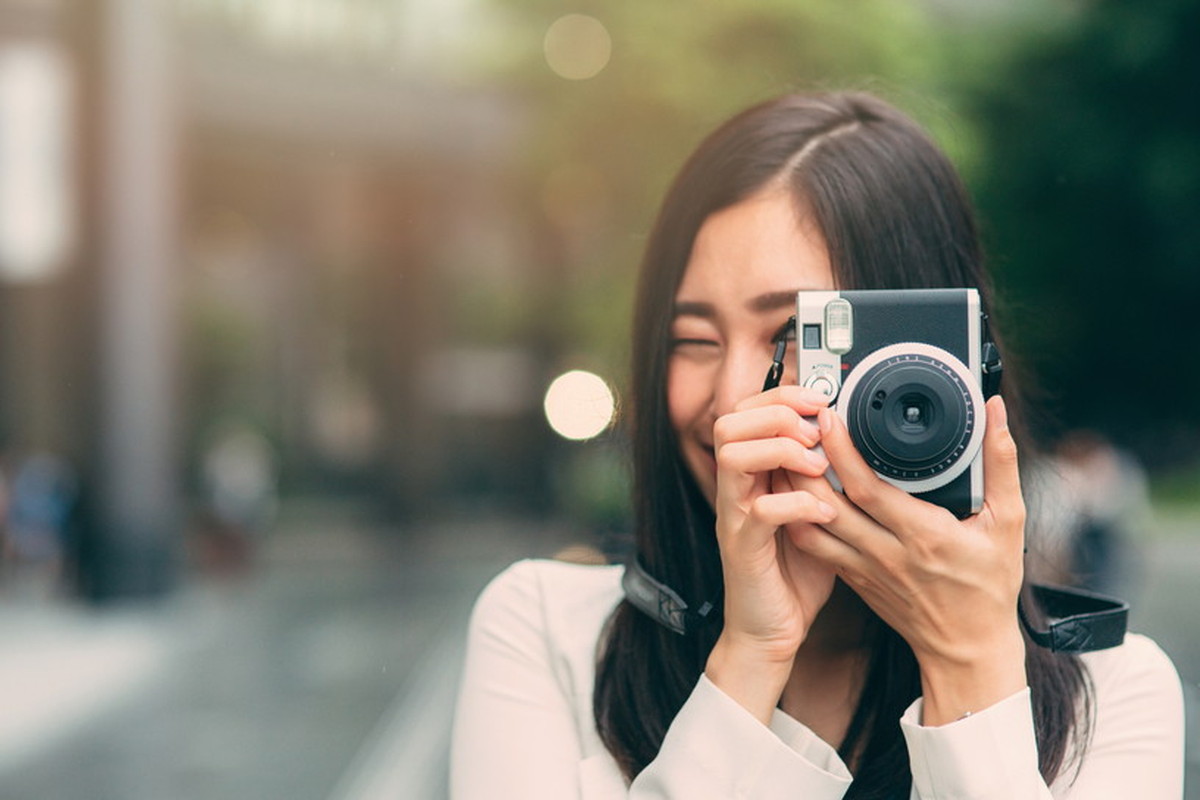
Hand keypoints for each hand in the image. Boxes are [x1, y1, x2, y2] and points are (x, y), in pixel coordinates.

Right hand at [704, 386, 838, 722]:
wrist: (768, 631)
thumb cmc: (793, 574)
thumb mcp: (811, 512)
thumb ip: (820, 478)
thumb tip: (855, 443)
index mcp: (751, 475)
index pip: (745, 412)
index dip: (779, 396)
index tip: (818, 399)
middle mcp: (735, 490)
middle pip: (729, 423)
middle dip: (776, 414)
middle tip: (815, 429)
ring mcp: (735, 517)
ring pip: (734, 456)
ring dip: (781, 451)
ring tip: (818, 466)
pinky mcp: (744, 548)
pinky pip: (760, 512)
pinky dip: (796, 504)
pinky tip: (824, 513)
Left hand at [786, 395, 1027, 724]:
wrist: (968, 649)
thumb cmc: (989, 587)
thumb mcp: (1008, 522)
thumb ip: (1001, 463)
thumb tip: (994, 412)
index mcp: (923, 535)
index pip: (867, 489)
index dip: (842, 452)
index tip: (829, 418)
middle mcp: (886, 553)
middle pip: (826, 504)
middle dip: (804, 463)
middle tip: (795, 426)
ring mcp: (863, 569)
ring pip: (811, 525)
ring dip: (792, 490)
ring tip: (785, 452)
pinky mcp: (852, 578)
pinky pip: (814, 545)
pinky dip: (797, 516)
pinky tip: (792, 491)